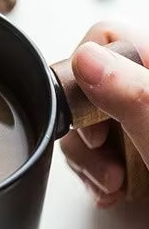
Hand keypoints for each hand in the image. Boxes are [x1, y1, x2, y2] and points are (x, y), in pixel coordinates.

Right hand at [60, 22, 148, 206]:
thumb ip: (134, 94)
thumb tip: (87, 58)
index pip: (106, 40)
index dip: (86, 79)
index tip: (96, 124)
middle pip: (92, 81)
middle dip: (86, 128)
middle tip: (103, 159)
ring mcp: (147, 116)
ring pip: (93, 116)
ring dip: (90, 157)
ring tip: (112, 184)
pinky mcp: (143, 143)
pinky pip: (105, 142)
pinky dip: (99, 168)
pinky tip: (113, 187)